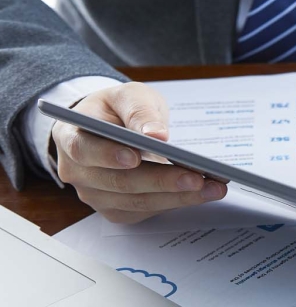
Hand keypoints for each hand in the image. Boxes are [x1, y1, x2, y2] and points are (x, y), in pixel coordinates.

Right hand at [53, 82, 225, 222]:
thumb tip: (157, 135)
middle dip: (162, 181)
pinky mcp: (116, 208)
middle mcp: (78, 171)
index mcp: (72, 137)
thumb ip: (139, 112)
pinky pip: (146, 210)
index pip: (84, 150)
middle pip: (119, 182)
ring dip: (178, 196)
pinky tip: (201, 194)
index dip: (109, 155)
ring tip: (212, 187)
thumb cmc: (118, 110)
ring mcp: (96, 194)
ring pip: (137, 201)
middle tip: (197, 177)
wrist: (113, 126)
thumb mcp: (129, 96)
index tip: (136, 157)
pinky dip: (176, 202)